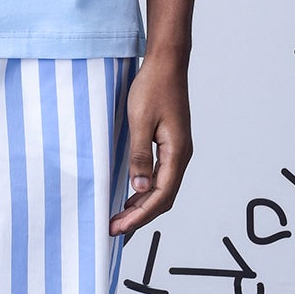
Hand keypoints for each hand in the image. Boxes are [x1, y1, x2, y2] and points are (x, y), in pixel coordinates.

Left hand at [108, 54, 192, 237]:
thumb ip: (139, 156)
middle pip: (163, 198)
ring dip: (142, 206)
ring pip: (162, 189)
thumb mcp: (139, 122)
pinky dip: (145, 192)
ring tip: (119, 219)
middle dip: (140, 217)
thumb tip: (139, 189)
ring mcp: (177, 151)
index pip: (160, 196)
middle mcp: (181, 155)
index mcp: (177, 152)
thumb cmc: (153, 87)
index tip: (118, 227)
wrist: (166, 64)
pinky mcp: (170, 145)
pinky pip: (160, 177)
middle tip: (114, 229)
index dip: (139, 215)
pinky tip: (130, 196)